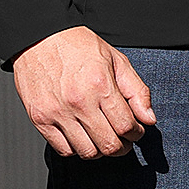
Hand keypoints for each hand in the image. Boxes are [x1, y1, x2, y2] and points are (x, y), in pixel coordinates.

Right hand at [13, 25, 155, 158]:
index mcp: (100, 84)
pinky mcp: (40, 120)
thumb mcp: (115, 58)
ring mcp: (58, 113)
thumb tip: (149, 118)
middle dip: (122, 147)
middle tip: (124, 140)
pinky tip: (82, 135)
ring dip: (101, 150)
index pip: (126, 126)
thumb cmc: (77, 44)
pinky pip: (64, 150)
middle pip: (109, 145)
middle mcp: (79, 101)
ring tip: (103, 138)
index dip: (136, 133)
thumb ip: (136, 90)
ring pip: (87, 153)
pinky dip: (77, 148)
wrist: (40, 36)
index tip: (136, 130)